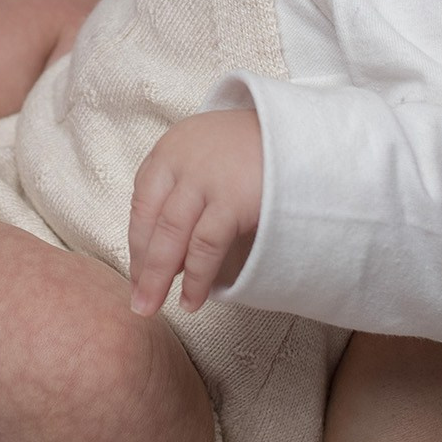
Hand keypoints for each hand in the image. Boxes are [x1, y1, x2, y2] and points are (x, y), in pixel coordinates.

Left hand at [128, 108, 264, 314]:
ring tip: (154, 307)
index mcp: (172, 147)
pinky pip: (204, 247)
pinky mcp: (232, 199)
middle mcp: (181, 160)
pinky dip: (195, 278)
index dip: (137, 240)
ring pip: (171, 236)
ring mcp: (205, 179)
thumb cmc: (258, 150)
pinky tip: (192, 299)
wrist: (304, 134)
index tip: (138, 270)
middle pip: (151, 221)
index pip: (142, 200)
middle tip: (138, 301)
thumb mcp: (211, 154)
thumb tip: (170, 254)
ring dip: (159, 278)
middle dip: (142, 267)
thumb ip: (186, 189)